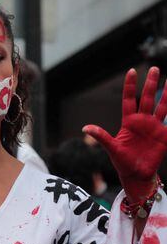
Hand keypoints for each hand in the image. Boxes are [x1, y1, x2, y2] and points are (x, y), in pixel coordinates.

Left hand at [83, 67, 166, 202]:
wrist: (136, 175)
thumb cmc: (122, 161)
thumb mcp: (111, 148)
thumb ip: (101, 136)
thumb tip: (85, 127)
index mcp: (129, 122)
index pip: (129, 100)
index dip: (130, 86)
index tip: (131, 71)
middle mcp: (142, 121)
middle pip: (147, 99)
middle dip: (150, 84)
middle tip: (154, 68)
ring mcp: (154, 127)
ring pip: (162, 107)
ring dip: (166, 95)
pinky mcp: (164, 136)